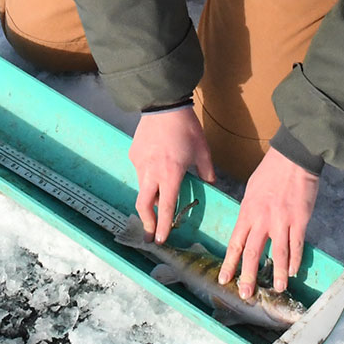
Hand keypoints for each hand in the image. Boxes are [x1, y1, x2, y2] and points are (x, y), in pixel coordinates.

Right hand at [129, 106, 215, 242]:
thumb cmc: (186, 128)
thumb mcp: (202, 151)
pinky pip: (140, 171)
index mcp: (171, 174)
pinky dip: (147, 176)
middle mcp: (151, 172)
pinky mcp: (134, 154)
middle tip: (150, 235)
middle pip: (144, 204)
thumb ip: (206, 172)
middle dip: (147, 222)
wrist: (164, 104)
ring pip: (142, 188)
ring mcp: (140, 163)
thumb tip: (210, 184)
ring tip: (157, 200)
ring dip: (149, 198)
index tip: (161, 240)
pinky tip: (156, 165)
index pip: (166, 207)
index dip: (164, 225)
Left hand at [219, 147, 318, 298]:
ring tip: (277, 289)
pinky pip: (297, 245)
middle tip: (246, 294)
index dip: (230, 263)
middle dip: (248, 276)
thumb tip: (248, 226)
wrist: (293, 158)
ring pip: (278, 254)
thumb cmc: (271, 171)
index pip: (235, 243)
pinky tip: (294, 271)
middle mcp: (262, 220)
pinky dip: (295, 260)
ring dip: (278, 274)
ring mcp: (282, 221)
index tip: (225, 279)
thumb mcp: (251, 189)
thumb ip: (249, 211)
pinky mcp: (300, 220)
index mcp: (247, 211)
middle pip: (253, 253)